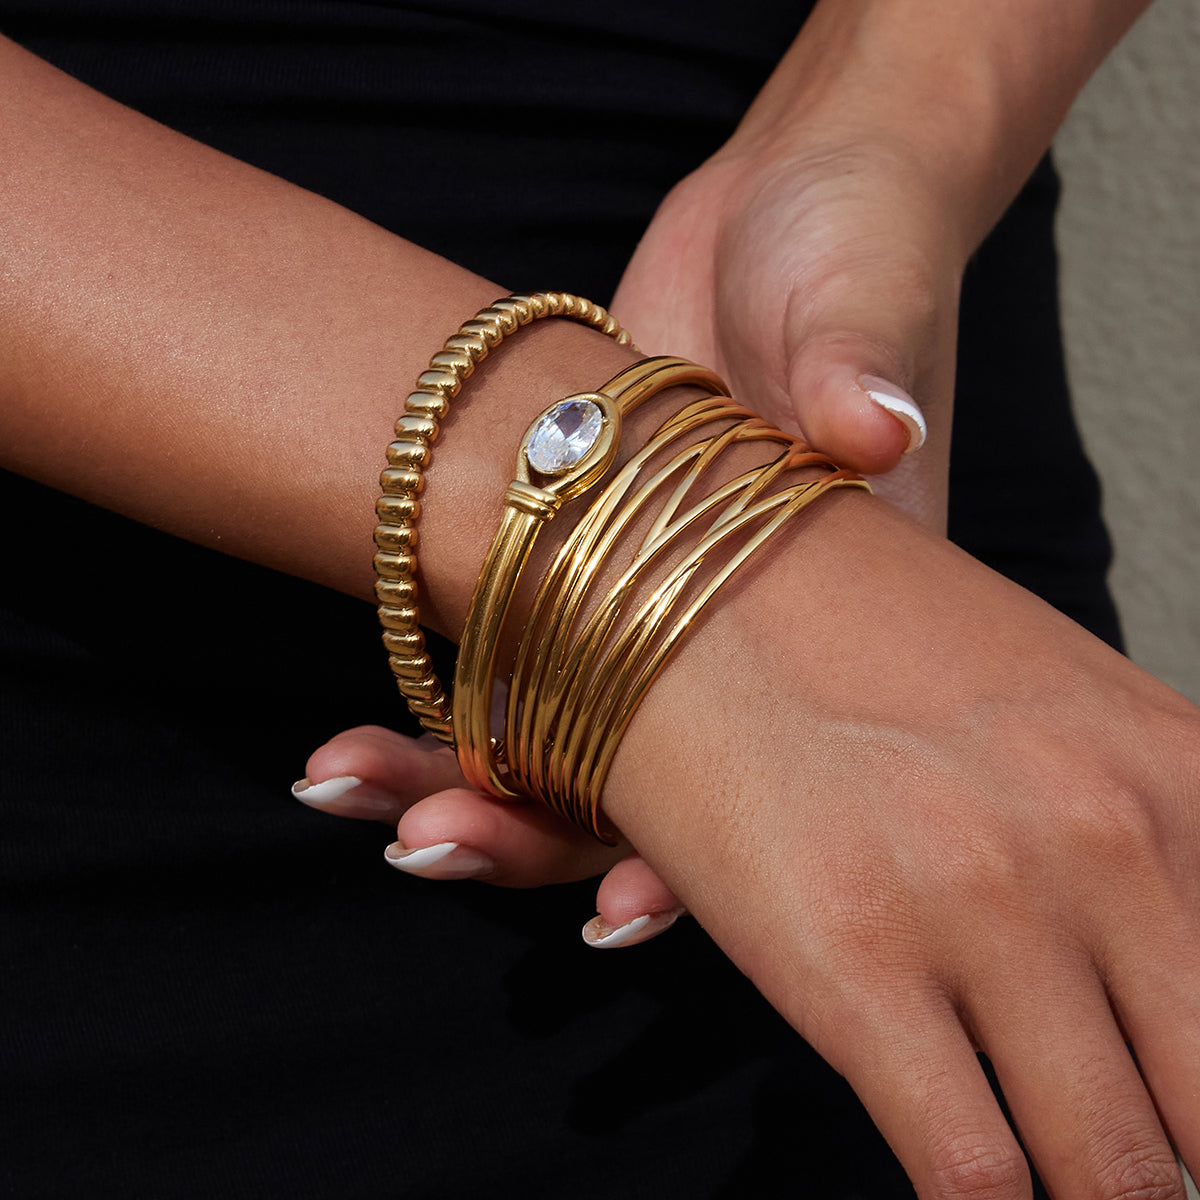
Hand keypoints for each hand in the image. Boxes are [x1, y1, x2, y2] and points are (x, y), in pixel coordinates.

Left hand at [294, 132, 973, 932]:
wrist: (787, 194)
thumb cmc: (861, 240)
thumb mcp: (869, 292)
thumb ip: (868, 361)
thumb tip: (878, 426)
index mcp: (846, 617)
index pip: (785, 783)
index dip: (706, 858)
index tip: (615, 909)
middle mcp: (746, 638)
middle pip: (645, 787)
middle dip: (536, 834)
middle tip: (426, 842)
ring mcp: (655, 602)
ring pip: (558, 735)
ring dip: (455, 777)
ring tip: (344, 783)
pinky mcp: (584, 552)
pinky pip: (511, 650)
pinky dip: (436, 695)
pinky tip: (350, 730)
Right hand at [598, 492, 1199, 1199]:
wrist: (692, 565)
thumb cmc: (860, 632)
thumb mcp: (1049, 706)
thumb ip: (1137, 836)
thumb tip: (1073, 975)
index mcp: (1176, 771)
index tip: (1178, 1103)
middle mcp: (1106, 839)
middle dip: (1172, 1153)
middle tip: (1132, 1161)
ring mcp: (982, 904)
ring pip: (1117, 1171)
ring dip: (1095, 1191)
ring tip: (1061, 1180)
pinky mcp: (855, 962)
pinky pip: (972, 1173)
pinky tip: (969, 1196)